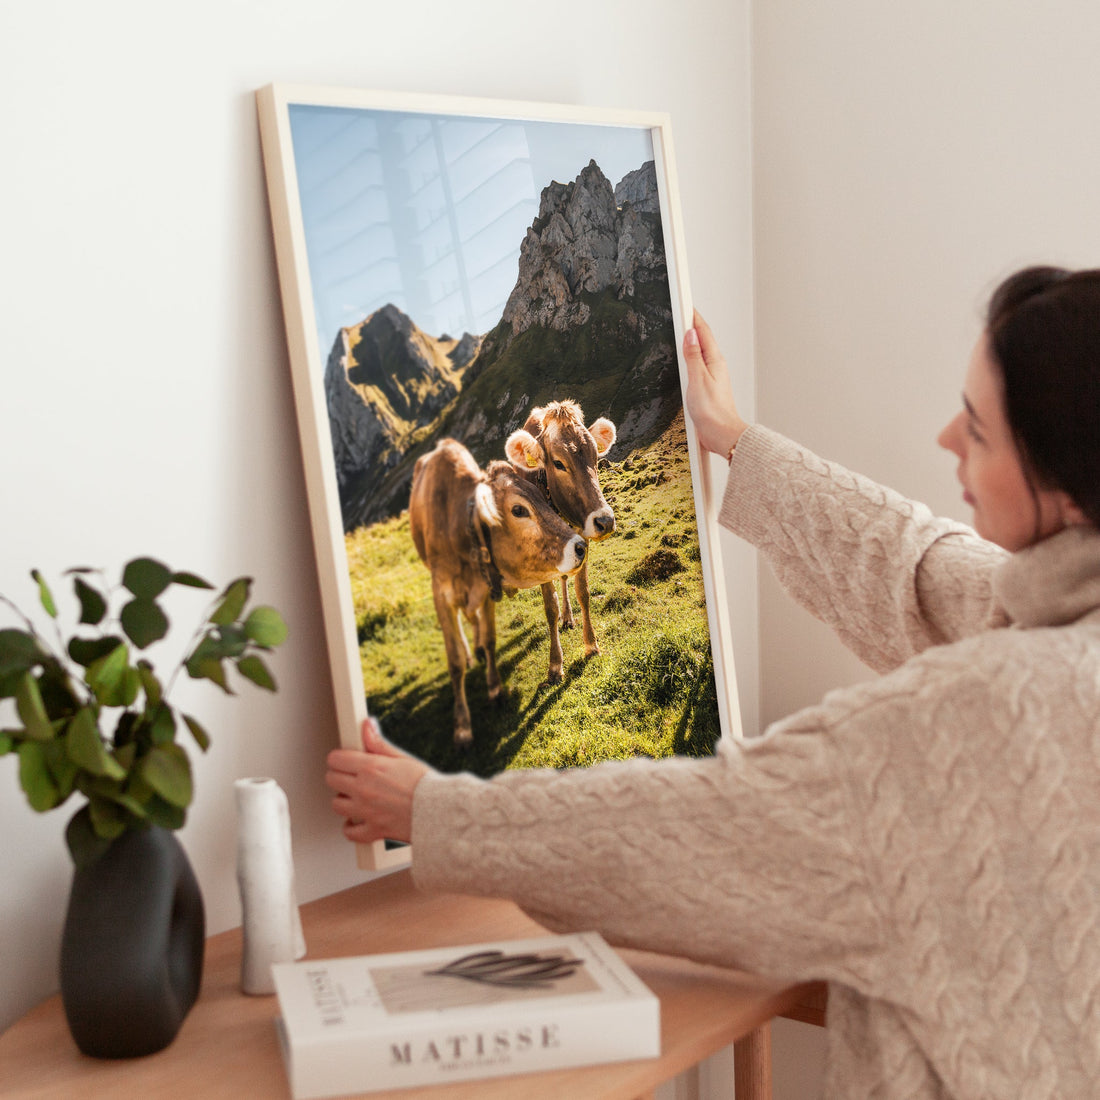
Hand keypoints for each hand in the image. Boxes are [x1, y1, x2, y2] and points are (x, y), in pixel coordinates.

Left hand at [325, 718, 429, 844]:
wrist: (441, 811)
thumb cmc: (426, 785)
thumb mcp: (402, 758)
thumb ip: (379, 743)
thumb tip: (367, 725)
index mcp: (371, 768)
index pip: (336, 759)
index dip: (340, 758)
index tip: (345, 760)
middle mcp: (364, 789)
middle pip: (331, 780)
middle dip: (339, 776)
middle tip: (351, 777)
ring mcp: (366, 811)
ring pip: (336, 805)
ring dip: (344, 800)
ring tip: (356, 797)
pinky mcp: (372, 830)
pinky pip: (349, 832)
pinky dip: (351, 827)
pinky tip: (358, 820)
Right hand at [683, 310, 748, 456]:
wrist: (722, 434)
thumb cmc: (713, 412)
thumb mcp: (698, 380)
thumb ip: (693, 356)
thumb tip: (690, 334)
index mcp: (714, 361)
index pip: (703, 332)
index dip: (693, 316)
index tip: (685, 303)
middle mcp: (715, 366)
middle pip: (702, 339)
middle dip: (692, 324)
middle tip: (682, 311)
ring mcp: (712, 376)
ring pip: (700, 352)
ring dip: (691, 340)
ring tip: (682, 329)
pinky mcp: (707, 387)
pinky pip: (697, 365)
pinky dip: (690, 356)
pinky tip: (685, 359)